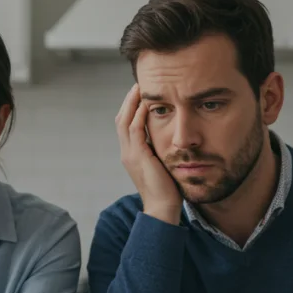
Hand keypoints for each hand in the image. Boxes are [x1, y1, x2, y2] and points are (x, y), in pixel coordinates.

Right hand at [116, 84, 180, 223]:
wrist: (163, 208)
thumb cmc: (167, 189)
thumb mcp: (162, 165)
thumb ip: (160, 151)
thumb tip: (171, 139)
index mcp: (131, 154)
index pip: (126, 125)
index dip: (131, 108)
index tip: (140, 93)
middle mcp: (127, 152)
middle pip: (121, 119)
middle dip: (128, 100)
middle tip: (138, 84)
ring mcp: (130, 154)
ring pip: (125, 121)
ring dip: (132, 102)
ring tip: (139, 88)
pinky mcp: (138, 156)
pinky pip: (135, 130)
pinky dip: (139, 115)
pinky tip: (147, 104)